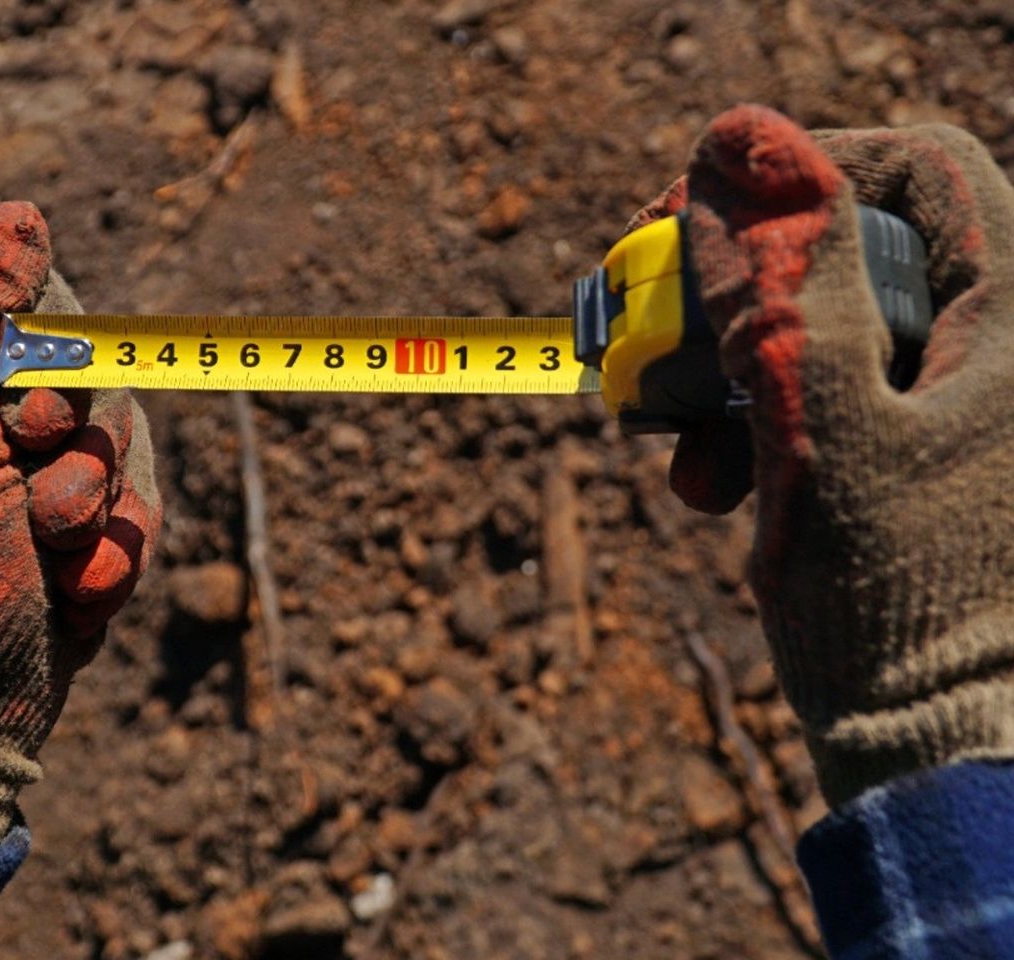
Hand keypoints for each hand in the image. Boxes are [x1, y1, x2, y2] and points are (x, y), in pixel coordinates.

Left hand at [0, 202, 161, 841]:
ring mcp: (35, 479)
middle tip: (46, 512)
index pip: (38, 309)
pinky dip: (115, 563)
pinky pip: (137, 514)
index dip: (60, 361)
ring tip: (60, 568)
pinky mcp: (76, 533)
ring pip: (129, 450)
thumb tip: (13, 213)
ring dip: (105, 519)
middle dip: (88, 457)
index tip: (31, 423)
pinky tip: (76, 601)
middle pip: (100, 380)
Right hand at [640, 105, 1013, 805]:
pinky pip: (811, 394)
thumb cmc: (893, 607)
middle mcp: (993, 346)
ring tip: (671, 443)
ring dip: (724, 370)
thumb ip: (787, 284)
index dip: (799, 172)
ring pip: (817, 325)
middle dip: (736, 290)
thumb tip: (737, 146)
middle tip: (650, 325)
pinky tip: (706, 486)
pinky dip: (746, 424)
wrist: (923, 744)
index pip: (917, 167)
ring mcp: (948, 400)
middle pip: (852, 246)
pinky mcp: (901, 447)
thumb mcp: (820, 432)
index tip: (693, 220)